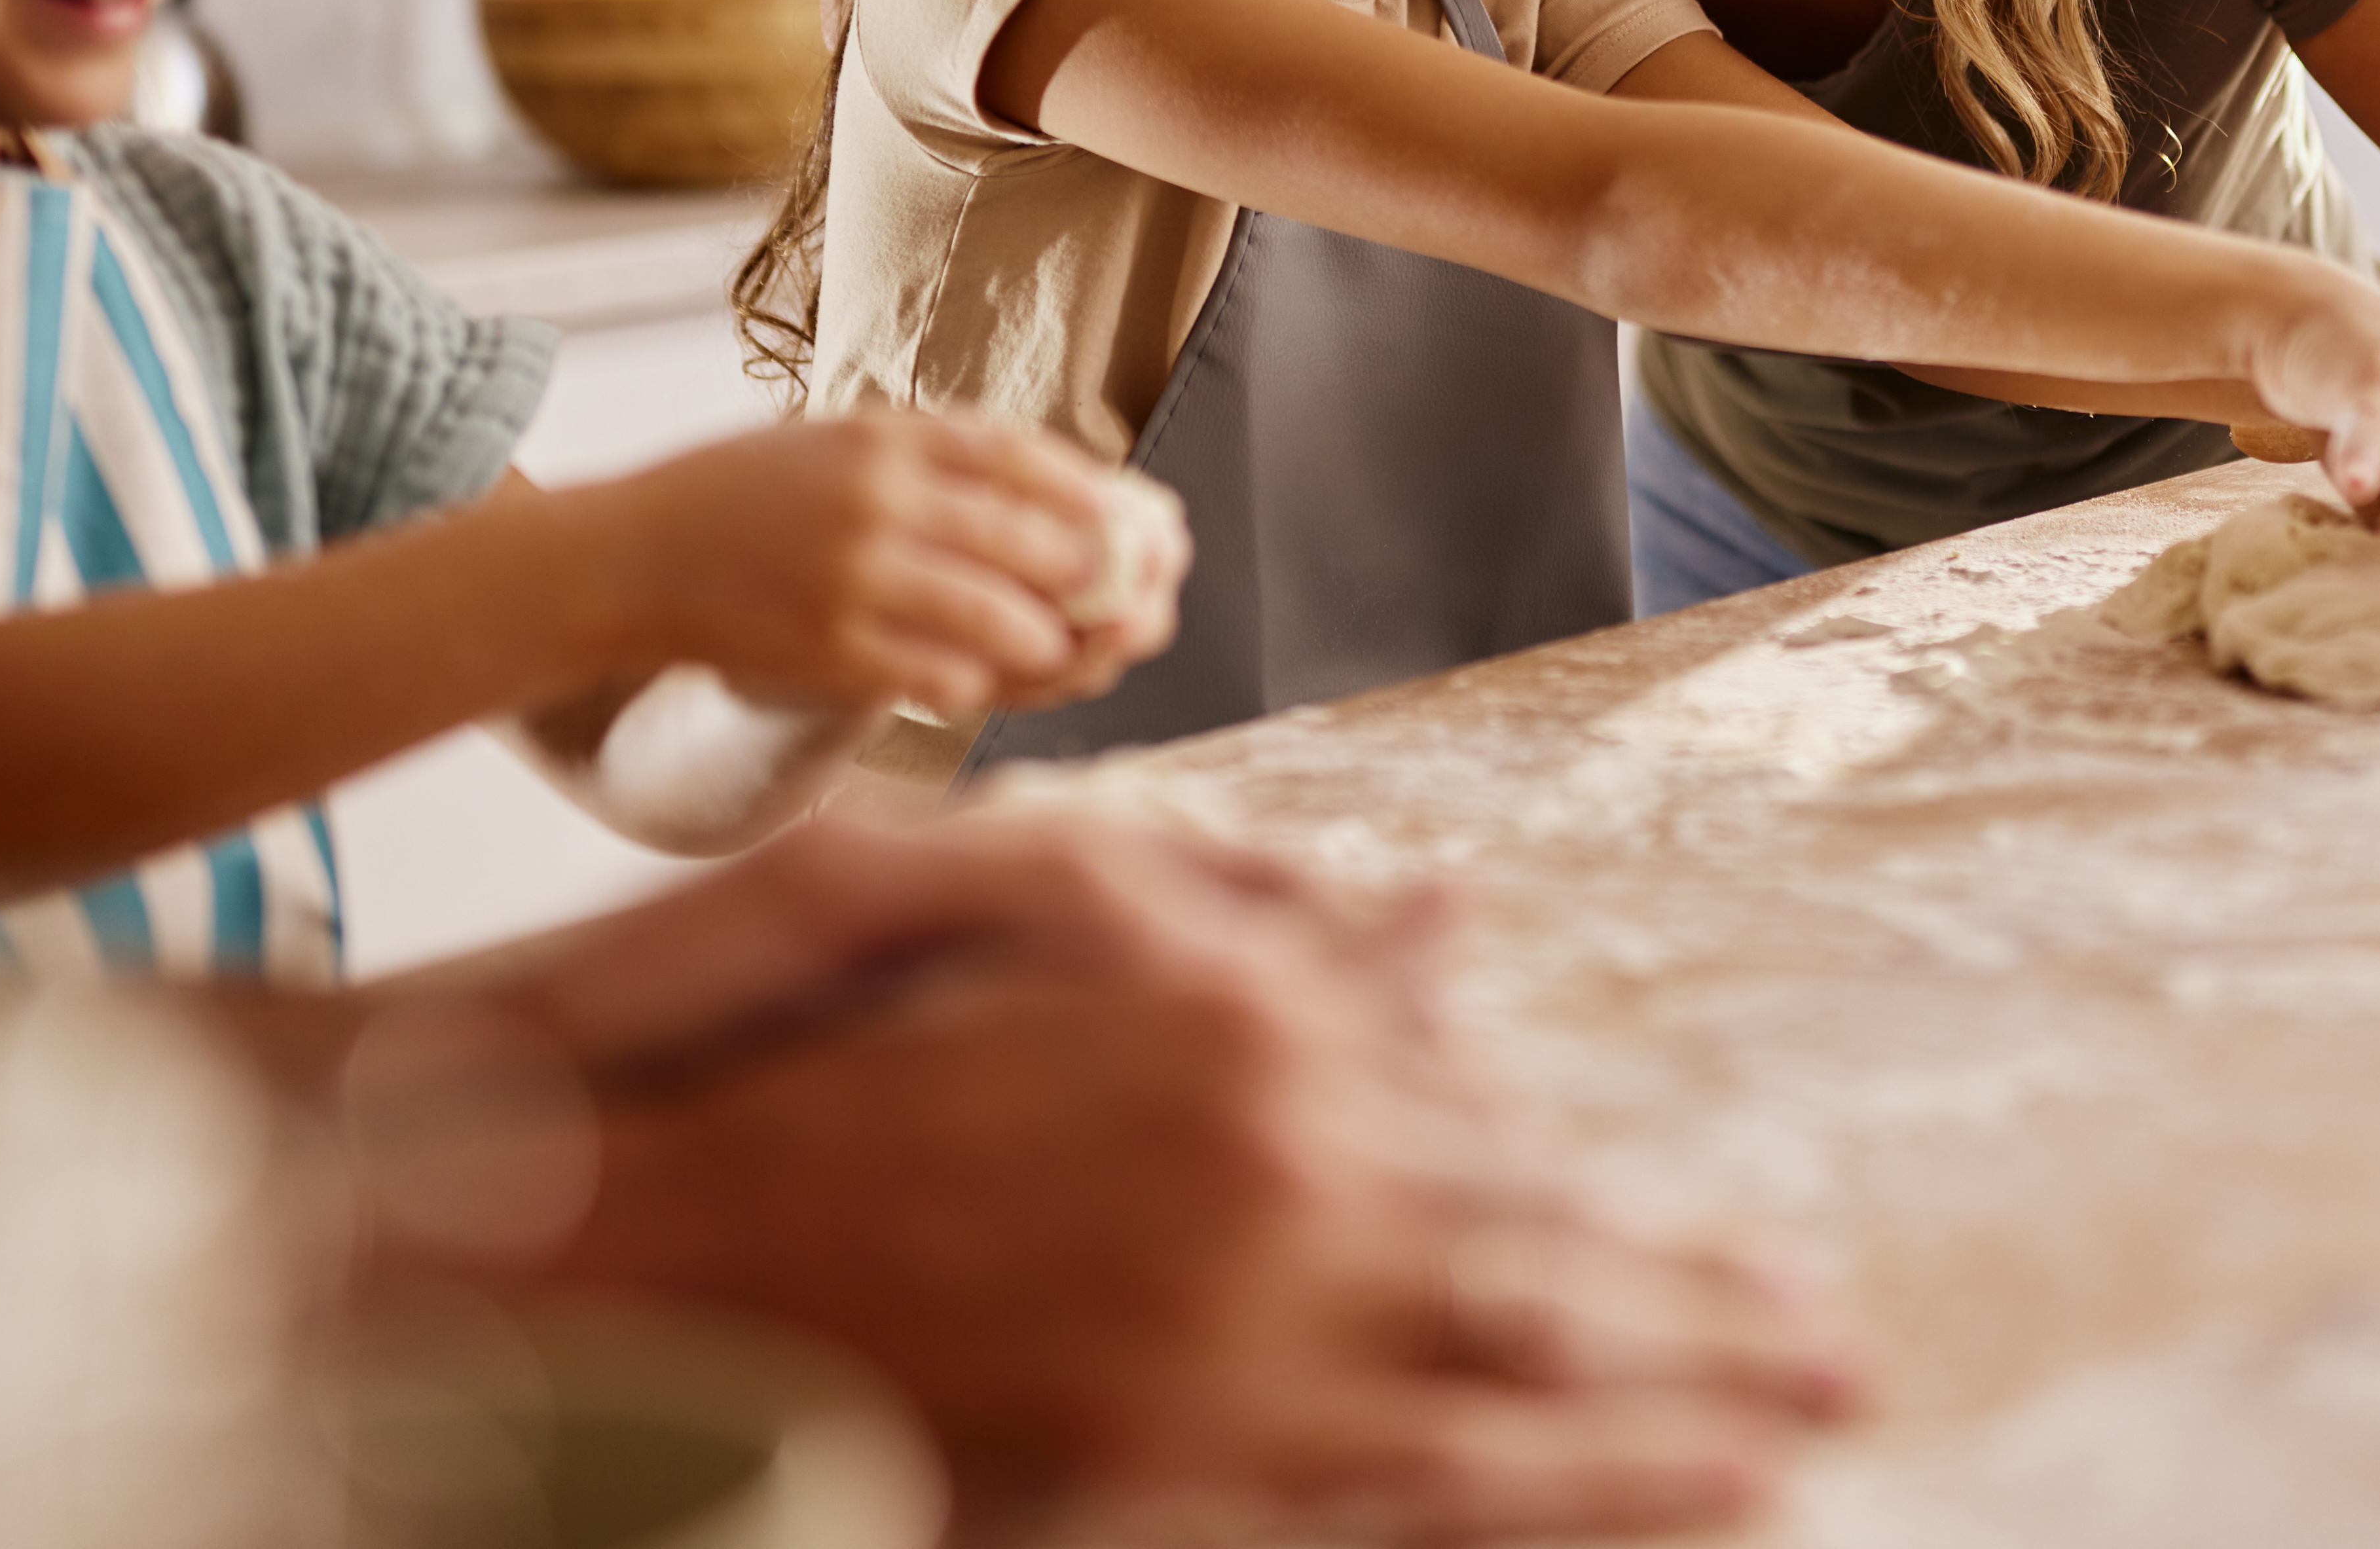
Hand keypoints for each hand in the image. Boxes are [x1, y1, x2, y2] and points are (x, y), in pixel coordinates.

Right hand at [381, 820, 1863, 1538]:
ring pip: (1514, 1391)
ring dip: (1679, 1409)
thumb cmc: (749, 1032)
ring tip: (1805, 1416)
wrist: (548, 1220)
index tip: (1727, 1234)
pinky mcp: (1150, 1484)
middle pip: (1542, 1264)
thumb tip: (1431, 921)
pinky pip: (1410, 1507)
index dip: (1602, 1191)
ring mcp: (1217, 1361)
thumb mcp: (981, 891)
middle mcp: (1268, 1196)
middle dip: (1700, 1307)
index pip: (1475, 1128)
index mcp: (1232, 1048)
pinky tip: (1691, 1501)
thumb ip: (1222, 912)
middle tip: (1831, 1341)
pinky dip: (1569, 1503)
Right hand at [582, 411, 1174, 719]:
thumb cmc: (742, 497)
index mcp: (884, 439)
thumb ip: (927, 455)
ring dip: (1041, 641)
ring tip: (1052, 647)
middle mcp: (877, 501)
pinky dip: (971, 684)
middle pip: (1025, 540)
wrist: (633, 557)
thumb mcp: (833, 441)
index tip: (1123, 513)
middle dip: (1084, 573)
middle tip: (1113, 594)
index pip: (1018, 457)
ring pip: (995, 619)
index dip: (1085, 490)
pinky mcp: (829, 649)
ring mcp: (854, 579)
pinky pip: (936, 677)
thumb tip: (1046, 483)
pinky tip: (975, 683)